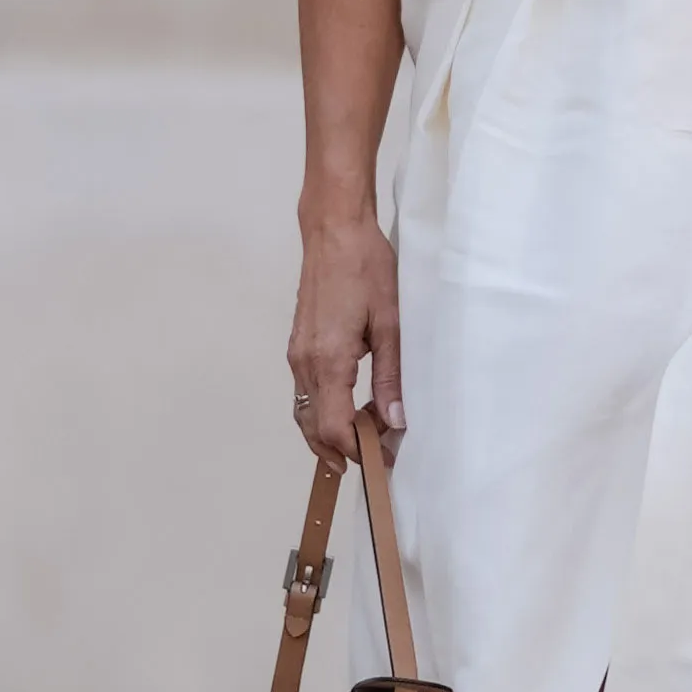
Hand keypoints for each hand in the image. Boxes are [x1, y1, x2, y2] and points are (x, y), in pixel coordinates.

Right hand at [289, 209, 403, 462]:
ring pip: (305, 413)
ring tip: (364, 441)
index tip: (384, 459)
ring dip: (330, 434)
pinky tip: (349, 409)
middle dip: (342, 450)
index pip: (335, 427)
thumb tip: (395, 418)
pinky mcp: (298, 346)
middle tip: (376, 459)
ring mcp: (297, 355)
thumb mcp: (390, 323)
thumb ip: (390, 376)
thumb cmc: (365, 268)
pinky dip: (323, 412)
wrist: (333, 231)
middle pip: (314, 428)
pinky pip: (305, 393)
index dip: (358, 451)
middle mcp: (305, 363)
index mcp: (328, 360)